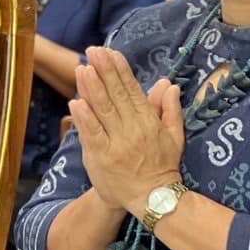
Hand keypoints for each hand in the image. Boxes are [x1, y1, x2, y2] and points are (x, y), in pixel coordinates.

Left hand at [69, 47, 183, 214]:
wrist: (152, 198)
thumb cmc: (162, 165)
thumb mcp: (174, 136)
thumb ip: (169, 109)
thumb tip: (169, 84)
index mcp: (148, 122)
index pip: (132, 90)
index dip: (120, 70)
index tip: (109, 52)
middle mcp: (132, 129)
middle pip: (115, 95)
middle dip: (104, 71)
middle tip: (93, 51)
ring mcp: (116, 143)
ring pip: (103, 111)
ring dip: (92, 89)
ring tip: (82, 69)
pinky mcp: (101, 157)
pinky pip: (92, 134)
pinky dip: (84, 118)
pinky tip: (75, 102)